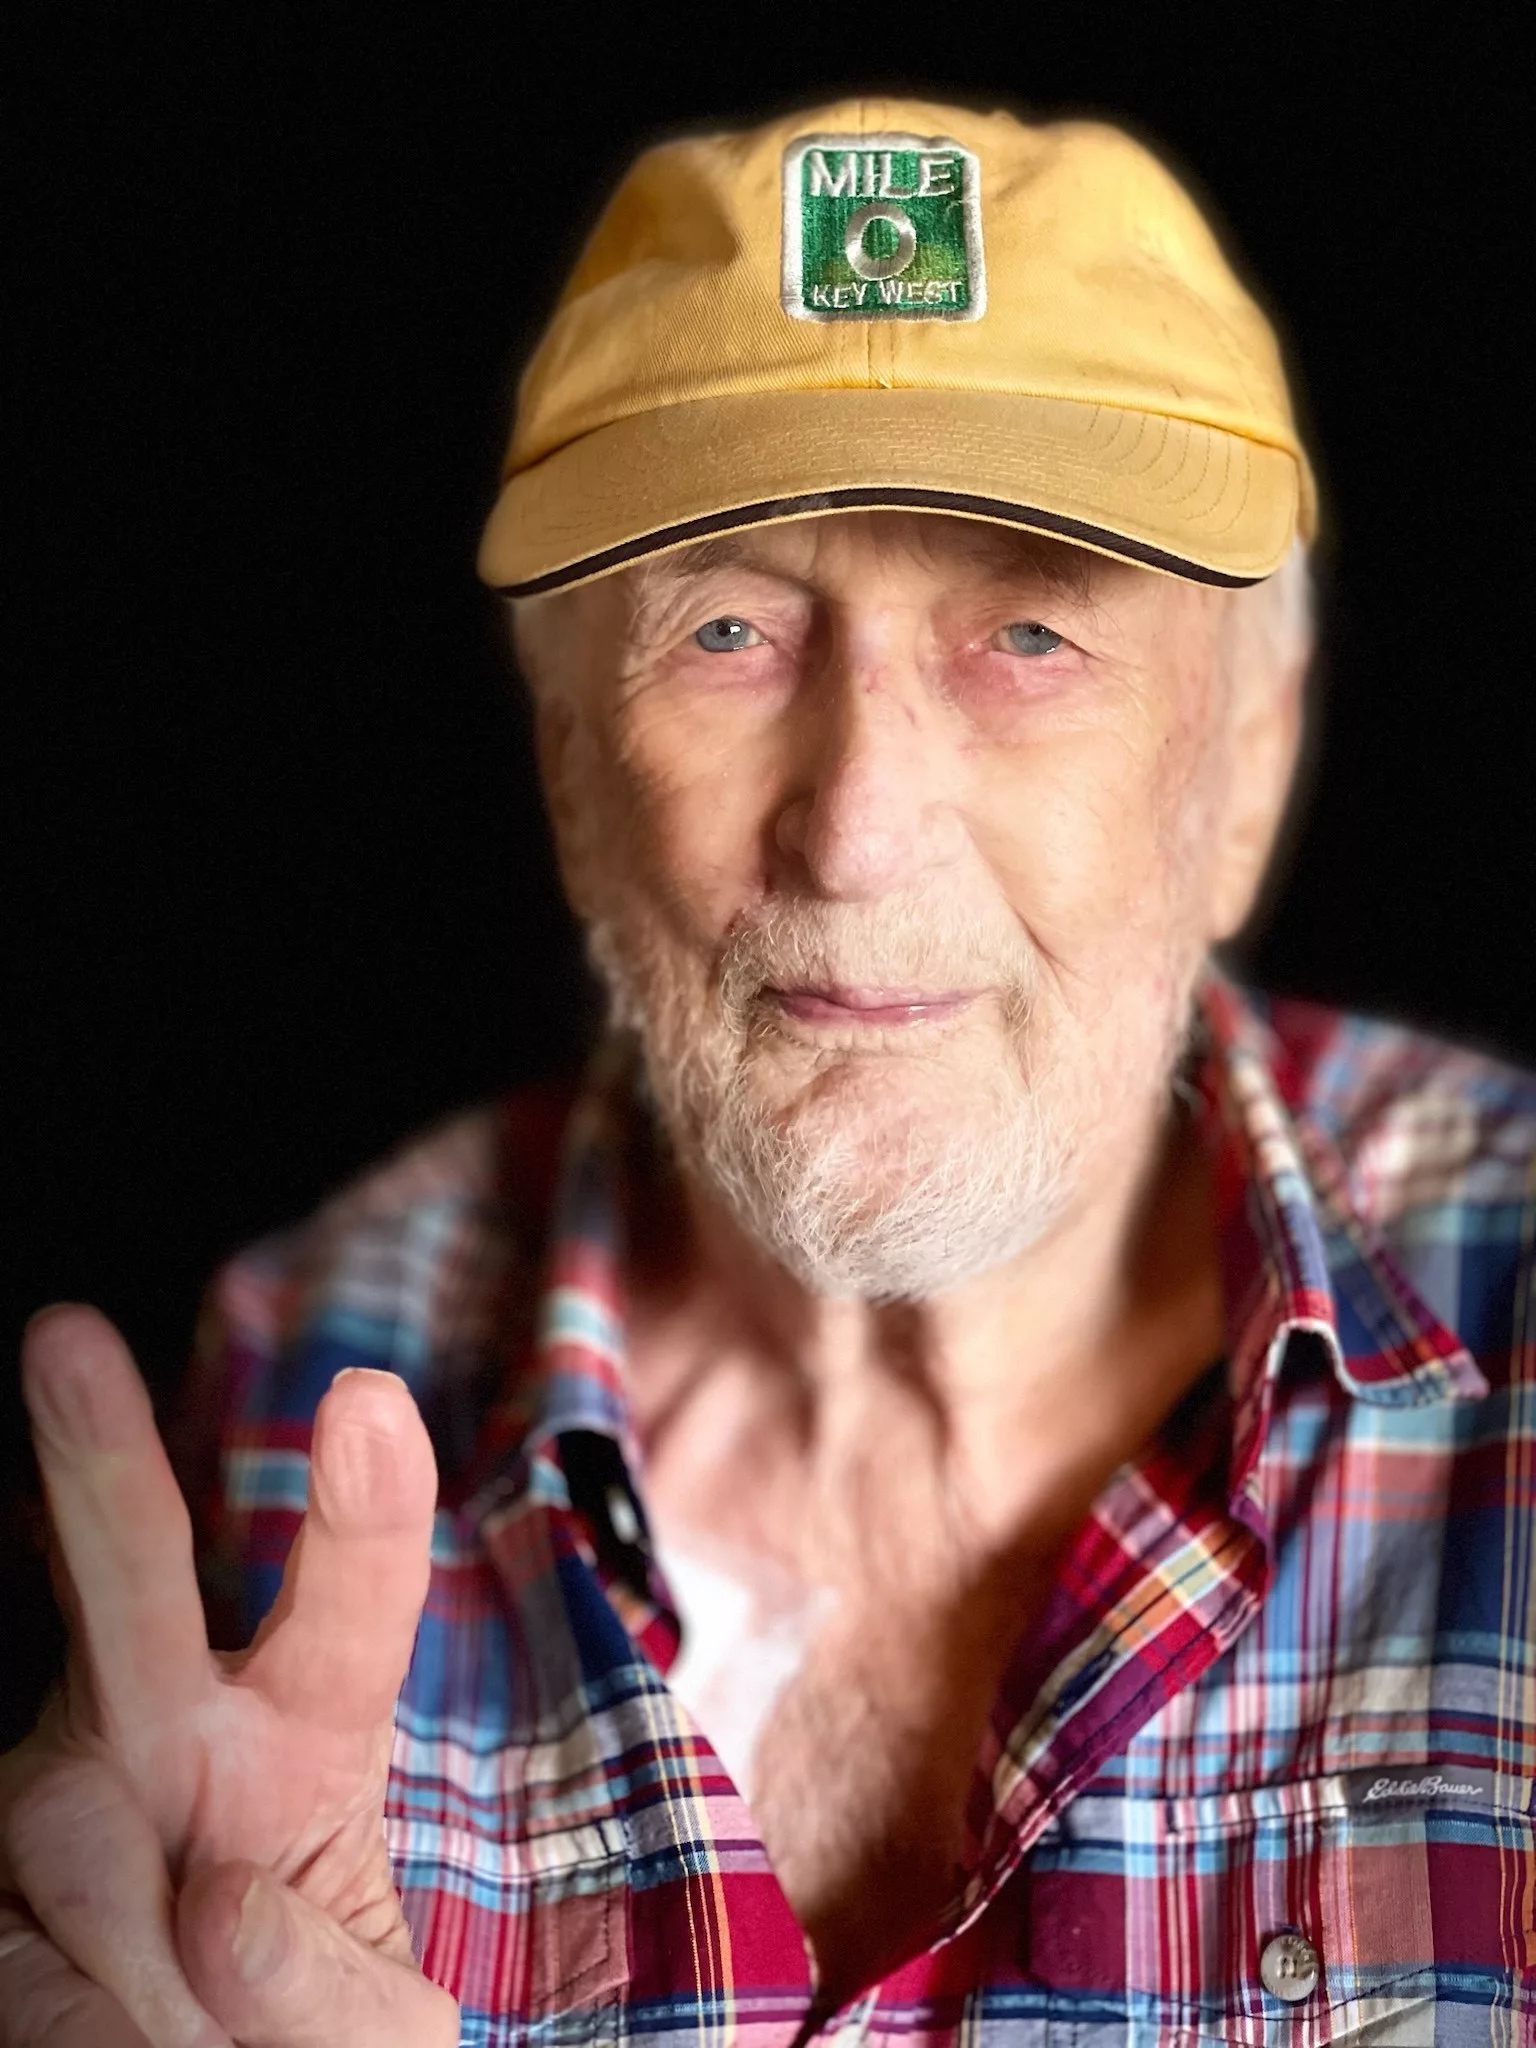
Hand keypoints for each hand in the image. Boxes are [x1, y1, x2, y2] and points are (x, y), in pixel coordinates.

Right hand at [0, 1304, 460, 2046]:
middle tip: (63, 1337)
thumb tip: (214, 1912)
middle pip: (131, 1580)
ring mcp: (46, 1799)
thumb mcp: (370, 2029)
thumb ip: (327, 1985)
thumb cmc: (304, 2027)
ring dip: (151, 1990)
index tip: (368, 1402)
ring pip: (75, 1842)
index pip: (348, 1608)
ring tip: (187, 2031)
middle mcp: (161, 1727)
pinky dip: (73, 2019)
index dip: (362, 1512)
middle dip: (98, 1460)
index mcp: (301, 1728)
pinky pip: (19, 1963)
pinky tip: (97, 2020)